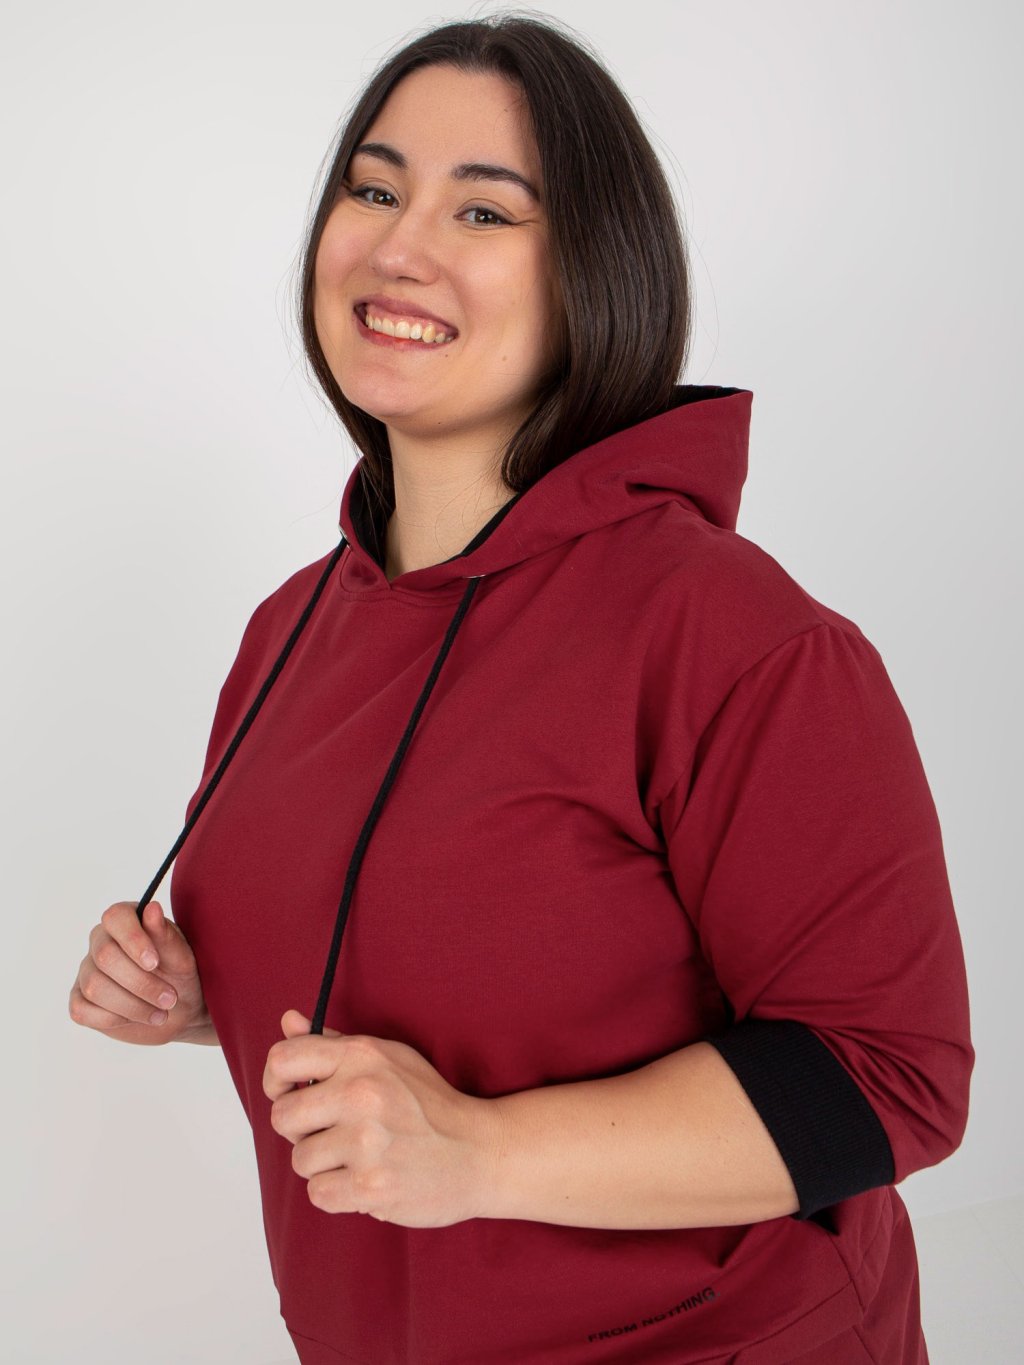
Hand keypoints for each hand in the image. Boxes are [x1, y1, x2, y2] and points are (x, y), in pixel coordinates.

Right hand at [69, 900, 213, 1046]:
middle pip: (105, 956)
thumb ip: (165, 935)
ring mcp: (87, 972)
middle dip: (141, 983)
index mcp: (126, 921)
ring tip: (161, 1013)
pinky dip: (115, 1019)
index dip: (133, 939)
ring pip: (95, 987)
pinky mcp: (80, 1000)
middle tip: (170, 999)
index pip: (115, 917)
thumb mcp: (182, 958)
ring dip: (133, 1006)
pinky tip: (136, 1018)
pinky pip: (82, 1011)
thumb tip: (152, 908)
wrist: (180, 1012)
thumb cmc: (181, 977)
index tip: (154, 963)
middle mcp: (100, 942)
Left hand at [264, 1010, 498, 1228]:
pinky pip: (318, 1194)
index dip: (276, 1082)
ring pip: (300, 1160)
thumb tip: (287, 1021)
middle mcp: (361, 1093)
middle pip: (282, 1117)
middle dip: (300, 1131)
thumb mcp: (388, 1058)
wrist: (478, 1151)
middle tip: (331, 1133)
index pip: (283, 1060)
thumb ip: (333, 1043)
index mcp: (362, 1056)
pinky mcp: (371, 1185)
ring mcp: (367, 1141)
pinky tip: (364, 1180)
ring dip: (323, 1166)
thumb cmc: (429, 1104)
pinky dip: (337, 1193)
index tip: (290, 1094)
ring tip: (357, 1157)